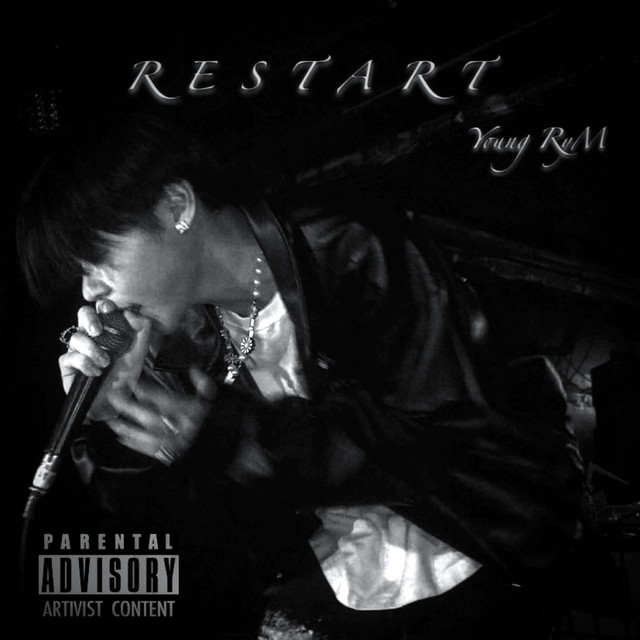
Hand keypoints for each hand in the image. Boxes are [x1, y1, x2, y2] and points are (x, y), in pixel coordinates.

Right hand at [59, 299, 151, 420]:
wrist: (115, 402)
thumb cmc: (126, 375)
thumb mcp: (139, 351)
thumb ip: (142, 329)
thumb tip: (129, 312)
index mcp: (108, 329)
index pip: (102, 308)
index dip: (104, 306)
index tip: (111, 312)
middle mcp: (91, 335)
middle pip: (83, 313)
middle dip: (90, 319)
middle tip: (98, 332)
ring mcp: (77, 349)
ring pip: (76, 337)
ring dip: (92, 349)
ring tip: (105, 363)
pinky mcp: (67, 365)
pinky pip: (69, 356)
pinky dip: (84, 363)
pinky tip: (95, 373)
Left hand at [107, 367, 216, 464]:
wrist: (226, 446)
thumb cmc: (219, 418)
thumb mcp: (216, 397)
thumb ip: (203, 383)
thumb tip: (192, 368)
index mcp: (189, 410)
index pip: (162, 398)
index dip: (145, 390)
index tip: (132, 383)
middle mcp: (178, 426)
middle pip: (148, 415)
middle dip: (128, 406)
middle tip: (113, 397)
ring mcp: (173, 442)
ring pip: (144, 434)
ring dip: (126, 427)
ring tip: (110, 420)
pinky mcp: (170, 454)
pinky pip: (148, 449)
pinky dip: (134, 444)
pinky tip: (122, 438)